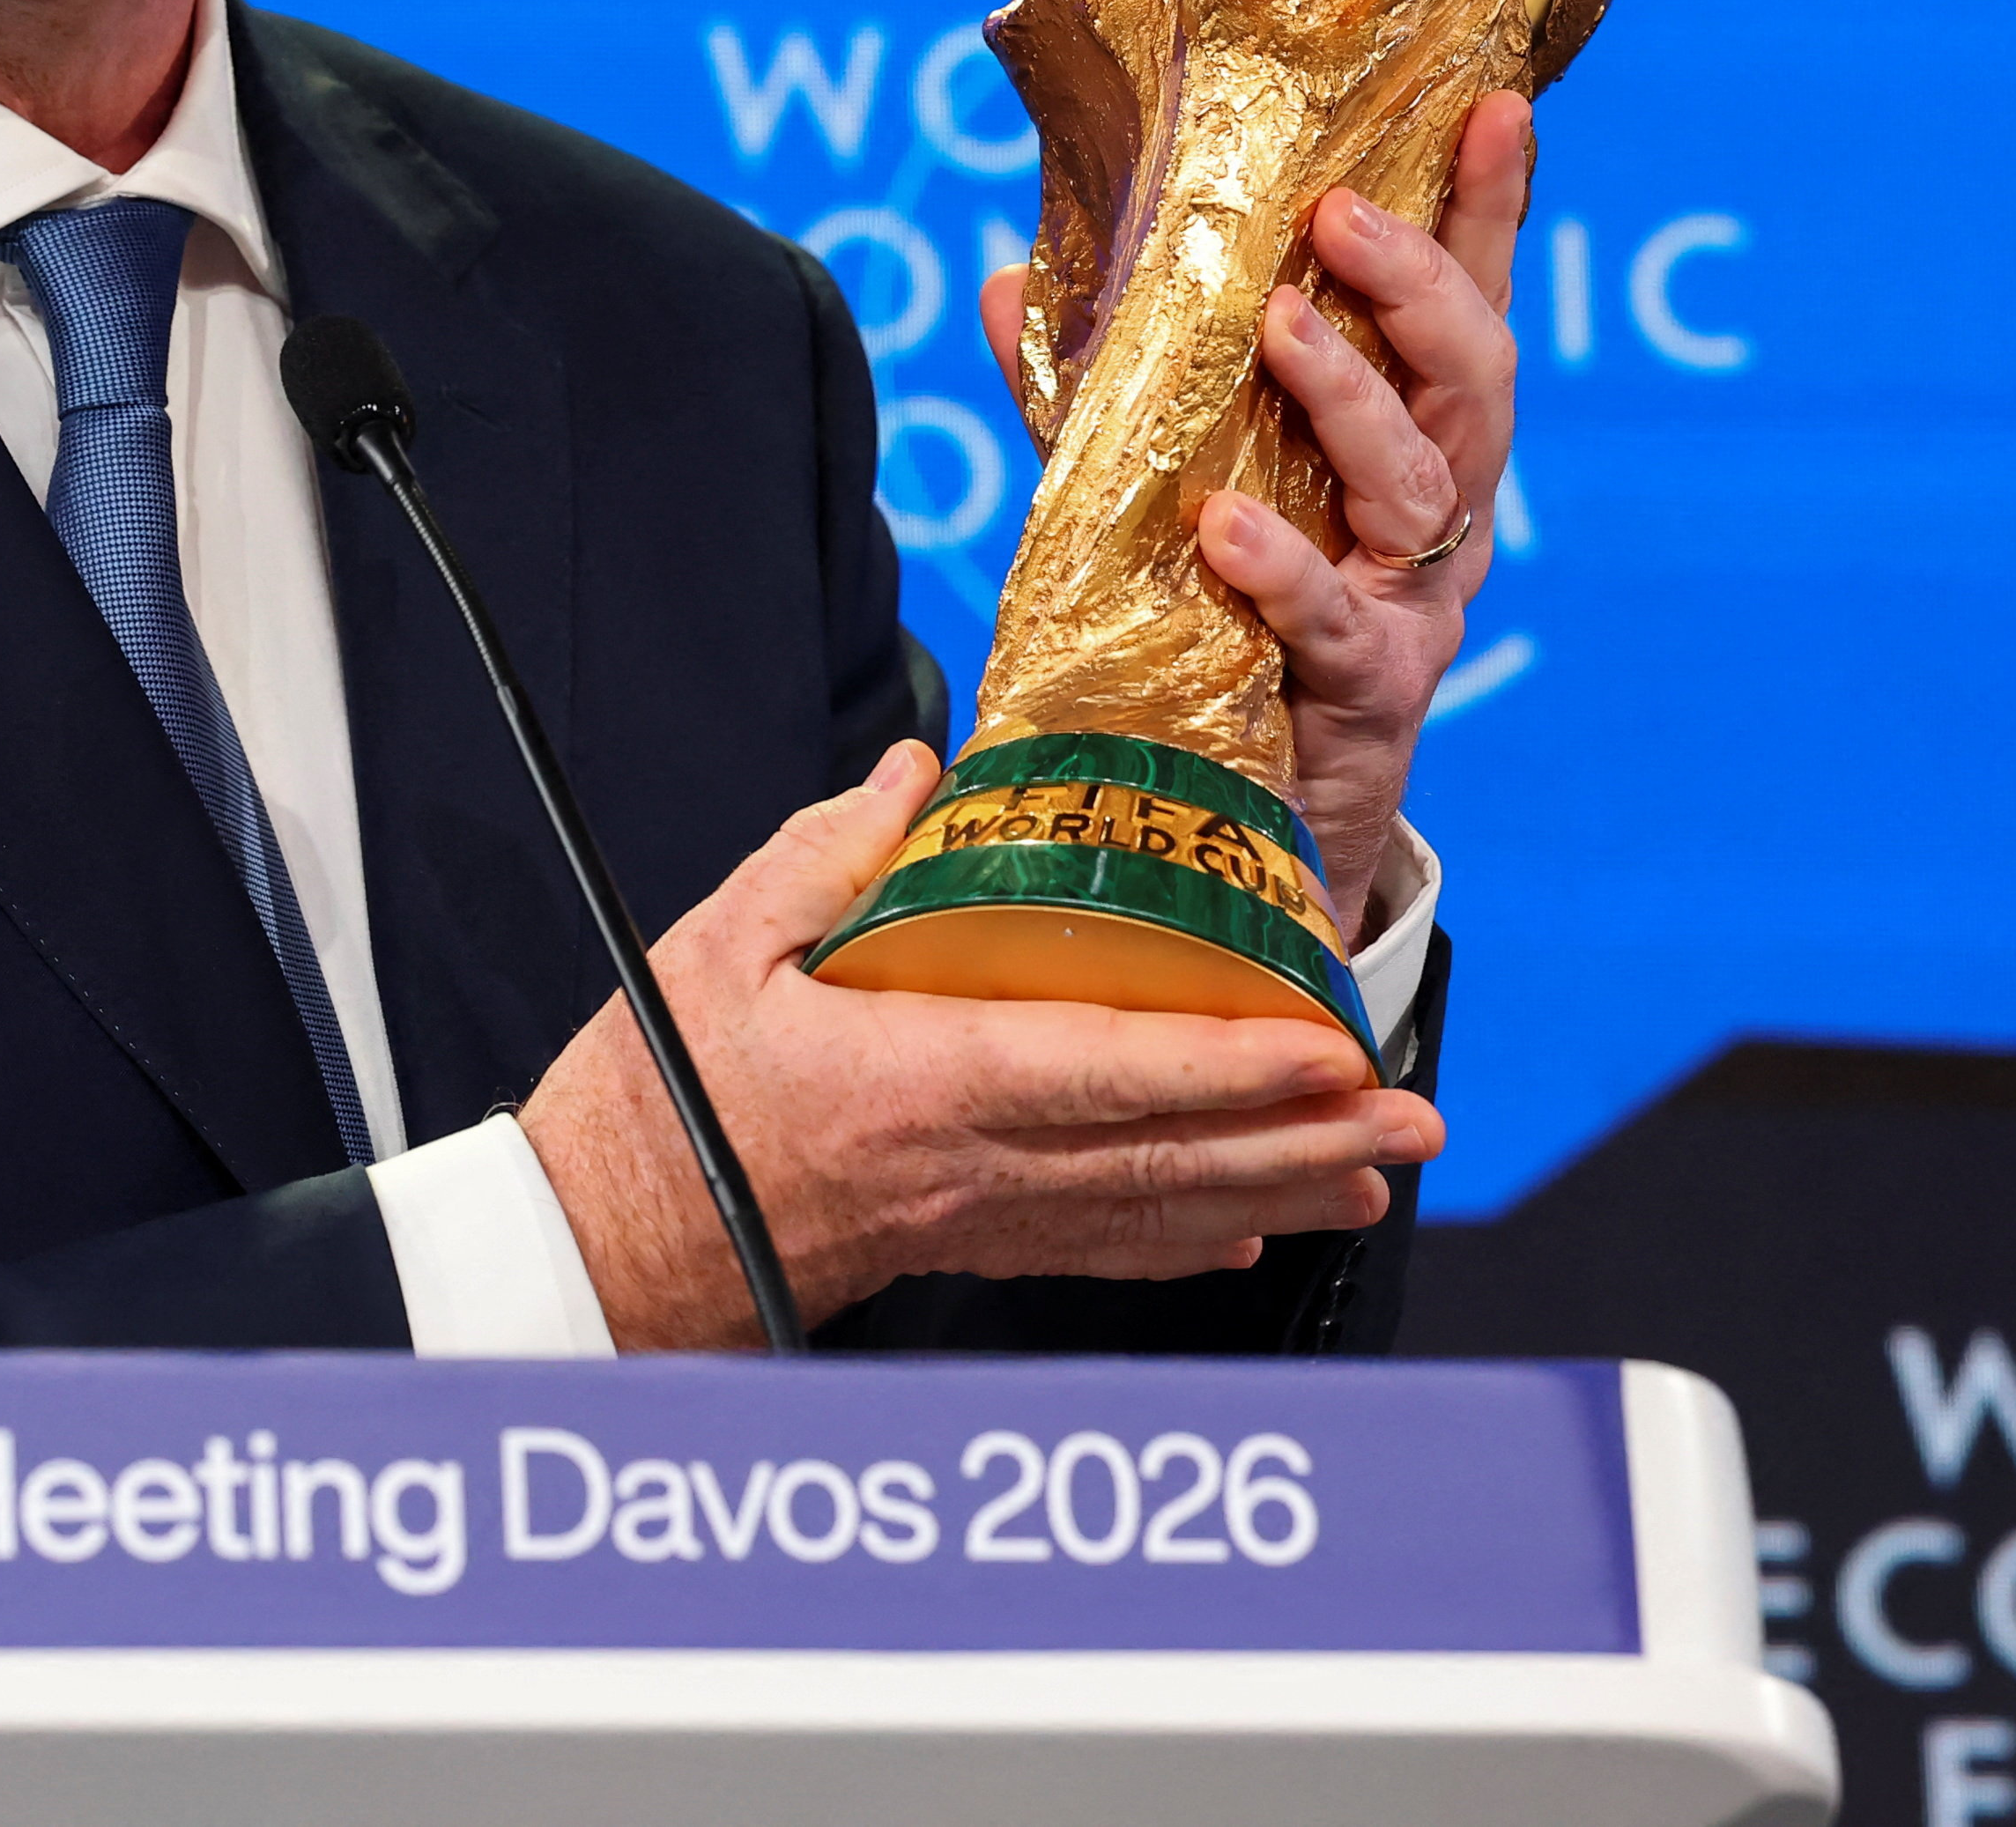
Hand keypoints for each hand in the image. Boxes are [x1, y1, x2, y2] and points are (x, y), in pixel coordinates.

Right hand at [517, 742, 1445, 1347]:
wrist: (603, 1242)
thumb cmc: (654, 1100)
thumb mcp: (717, 943)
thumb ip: (826, 850)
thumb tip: (916, 772)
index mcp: (921, 1078)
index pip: (1111, 1072)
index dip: (1233, 1066)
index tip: (1330, 1052)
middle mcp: (971, 1161)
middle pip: (1169, 1155)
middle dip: (1306, 1138)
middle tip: (1412, 1121)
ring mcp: (973, 1214)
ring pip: (1155, 1209)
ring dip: (1277, 1192)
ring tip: (1372, 1172)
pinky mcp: (958, 1241)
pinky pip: (1097, 1244)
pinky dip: (1185, 1236)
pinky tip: (1245, 1227)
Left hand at [977, 91, 1532, 939]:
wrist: (1245, 809)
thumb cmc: (1218, 617)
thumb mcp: (1159, 482)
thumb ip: (1100, 390)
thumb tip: (1006, 276)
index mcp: (1406, 436)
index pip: (1463, 303)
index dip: (1488, 208)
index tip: (1497, 102)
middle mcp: (1436, 507)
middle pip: (1472, 376)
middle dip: (1418, 285)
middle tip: (1338, 218)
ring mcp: (1415, 599)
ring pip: (1422, 483)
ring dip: (1351, 398)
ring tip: (1281, 328)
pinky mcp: (1375, 690)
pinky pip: (1340, 620)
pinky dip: (1284, 568)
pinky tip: (1227, 527)